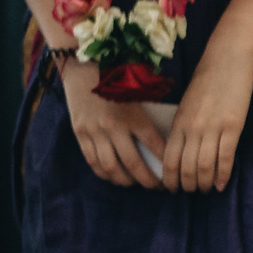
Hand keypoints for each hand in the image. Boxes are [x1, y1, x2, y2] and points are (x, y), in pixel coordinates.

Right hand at [58, 54, 165, 189]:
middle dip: (147, 180)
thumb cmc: (115, 78)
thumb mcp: (137, 94)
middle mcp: (114, 126)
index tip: (172, 172)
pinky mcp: (80, 133)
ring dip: (125, 180)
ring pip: (111, 167)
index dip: (166, 163)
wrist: (82, 67)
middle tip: (156, 186)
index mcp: (133, 114)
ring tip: (133, 183)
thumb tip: (159, 143)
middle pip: (133, 163)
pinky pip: (92, 160)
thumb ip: (147, 117)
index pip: (155, 146)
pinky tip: (112, 176)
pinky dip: (104, 173)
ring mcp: (94, 131)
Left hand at [160, 41, 252, 192]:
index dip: (169, 178)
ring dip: (204, 183)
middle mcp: (192, 128)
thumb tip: (180, 150)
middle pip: (186, 167)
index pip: (169, 159)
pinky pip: (225, 158)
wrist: (226, 60)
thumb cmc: (205, 82)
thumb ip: (183, 126)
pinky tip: (221, 185)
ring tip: (204, 191)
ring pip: (204, 166)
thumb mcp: (186, 105)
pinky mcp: (232, 127)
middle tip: (190, 192)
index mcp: (178, 122)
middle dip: (187, 184)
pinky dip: (223, 175)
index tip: (171, 188)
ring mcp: (212, 128)